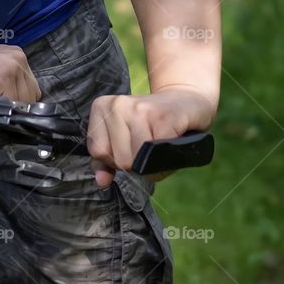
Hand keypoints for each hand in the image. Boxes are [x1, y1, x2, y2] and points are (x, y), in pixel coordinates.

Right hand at [0, 40, 41, 103]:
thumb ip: (6, 84)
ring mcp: (10, 67)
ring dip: (4, 108)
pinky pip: (8, 106)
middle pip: (31, 97)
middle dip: (13, 105)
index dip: (17, 101)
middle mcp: (18, 58)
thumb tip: (18, 107)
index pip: (31, 89)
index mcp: (16, 55)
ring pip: (21, 103)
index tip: (0, 103)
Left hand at [87, 84, 215, 188]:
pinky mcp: (164, 117)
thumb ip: (105, 162)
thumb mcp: (122, 140)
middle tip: (148, 147)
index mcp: (102, 107)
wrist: (186, 102)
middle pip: (118, 159)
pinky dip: (167, 159)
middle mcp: (117, 105)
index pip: (97, 151)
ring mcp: (140, 109)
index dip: (115, 159)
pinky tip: (170, 143)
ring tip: (158, 145)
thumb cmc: (151, 126)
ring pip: (136, 160)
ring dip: (152, 162)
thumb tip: (101, 181)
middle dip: (135, 163)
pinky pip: (157, 154)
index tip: (130, 147)